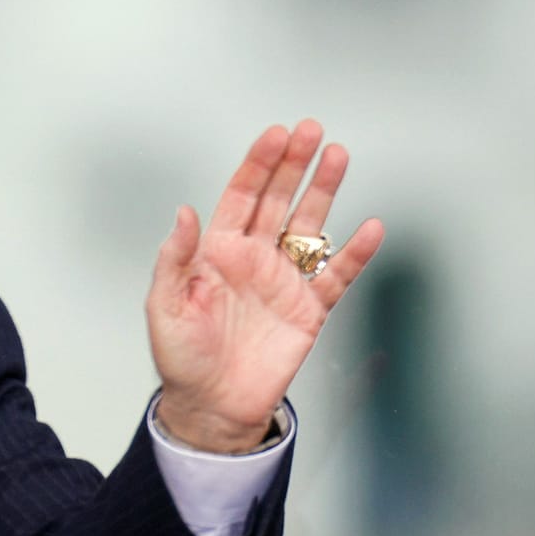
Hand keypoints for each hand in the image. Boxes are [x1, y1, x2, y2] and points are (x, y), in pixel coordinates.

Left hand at [147, 119, 384, 452]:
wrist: (211, 405)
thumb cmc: (181, 357)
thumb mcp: (165, 306)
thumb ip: (175, 259)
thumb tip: (185, 212)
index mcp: (217, 252)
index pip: (241, 197)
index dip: (258, 166)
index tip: (276, 135)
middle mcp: (254, 258)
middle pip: (279, 201)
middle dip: (295, 165)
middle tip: (312, 130)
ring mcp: (284, 281)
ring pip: (310, 226)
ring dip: (324, 192)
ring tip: (338, 156)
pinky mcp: (309, 309)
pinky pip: (336, 276)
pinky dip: (355, 254)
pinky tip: (369, 228)